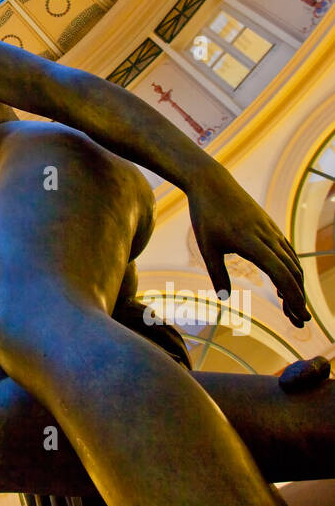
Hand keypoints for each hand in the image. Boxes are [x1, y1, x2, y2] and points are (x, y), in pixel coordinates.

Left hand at [187, 165, 308, 327]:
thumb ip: (217, 274)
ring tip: (293, 310)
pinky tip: (283, 287)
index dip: (292, 296)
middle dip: (298, 299)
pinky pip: (287, 252)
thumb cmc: (205, 215)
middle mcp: (267, 236)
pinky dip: (290, 271)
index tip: (300, 316)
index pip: (280, 273)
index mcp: (252, 242)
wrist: (212, 182)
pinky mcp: (270, 227)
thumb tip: (224, 300)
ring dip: (296, 287)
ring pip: (292, 262)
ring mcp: (271, 230)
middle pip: (291, 272)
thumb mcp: (206, 247)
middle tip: (299, 323)